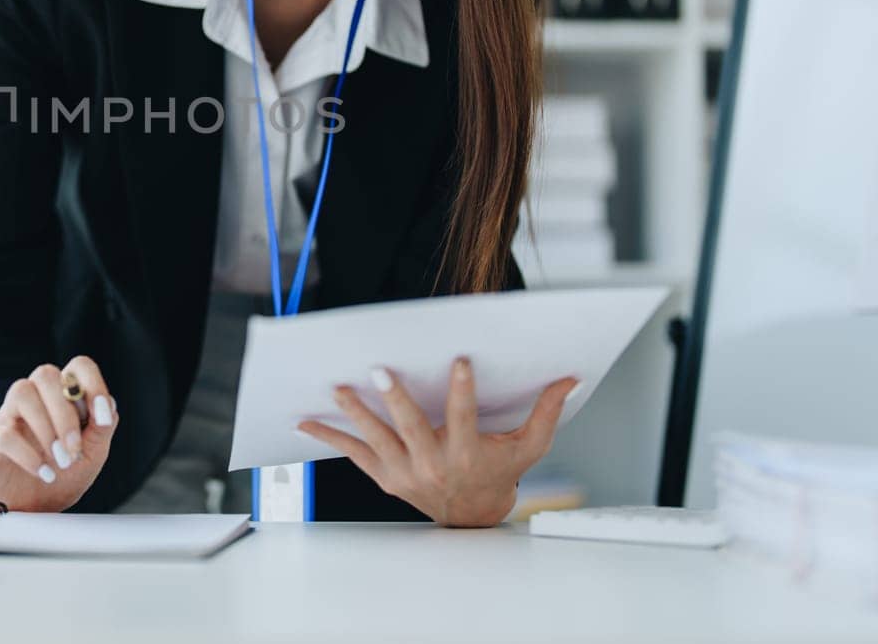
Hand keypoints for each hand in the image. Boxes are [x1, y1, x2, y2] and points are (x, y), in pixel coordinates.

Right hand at [0, 356, 118, 511]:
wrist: (34, 510)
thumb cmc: (64, 475)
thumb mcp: (92, 454)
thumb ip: (101, 429)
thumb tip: (107, 405)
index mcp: (63, 395)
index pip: (78, 366)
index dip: (92, 383)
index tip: (101, 417)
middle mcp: (36, 397)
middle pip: (46, 375)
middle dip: (65, 413)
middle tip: (74, 449)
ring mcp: (10, 415)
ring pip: (22, 392)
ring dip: (46, 428)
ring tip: (60, 460)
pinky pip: (5, 434)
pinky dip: (29, 456)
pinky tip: (45, 473)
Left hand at [297, 358, 577, 526]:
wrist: (472, 516)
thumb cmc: (500, 474)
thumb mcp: (529, 447)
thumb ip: (547, 412)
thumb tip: (572, 379)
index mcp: (467, 454)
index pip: (465, 418)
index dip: (463, 391)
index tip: (460, 362)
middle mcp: (433, 464)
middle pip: (411, 428)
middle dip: (394, 399)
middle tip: (379, 370)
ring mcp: (404, 473)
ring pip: (376, 439)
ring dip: (355, 413)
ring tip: (336, 388)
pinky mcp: (384, 477)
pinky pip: (353, 455)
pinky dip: (329, 438)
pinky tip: (306, 422)